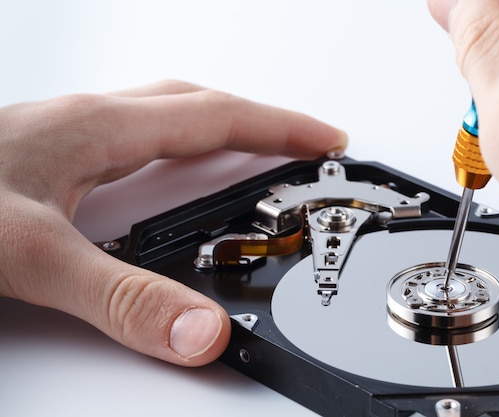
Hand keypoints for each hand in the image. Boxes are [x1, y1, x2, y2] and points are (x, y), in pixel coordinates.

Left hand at [0, 80, 347, 365]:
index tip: (327, 138)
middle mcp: (90, 121)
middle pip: (201, 104)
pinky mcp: (52, 153)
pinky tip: (171, 169)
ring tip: (256, 148)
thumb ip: (121, 299)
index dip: (281, 126)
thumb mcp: (28, 257)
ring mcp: (70, 133)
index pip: (218, 117)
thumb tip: (203, 331)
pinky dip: (179, 143)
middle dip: (263, 119)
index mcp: (101, 130)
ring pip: (168, 114)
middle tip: (304, 141)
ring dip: (223, 125)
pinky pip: (139, 134)